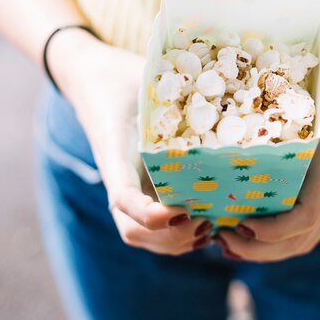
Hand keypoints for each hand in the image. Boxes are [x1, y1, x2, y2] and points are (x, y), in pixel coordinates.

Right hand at [48, 28, 212, 253]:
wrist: (95, 78)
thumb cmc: (121, 76)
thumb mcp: (143, 75)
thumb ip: (174, 83)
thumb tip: (223, 76)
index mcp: (114, 153)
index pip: (123, 199)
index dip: (149, 215)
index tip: (181, 211)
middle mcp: (119, 178)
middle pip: (133, 231)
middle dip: (170, 238)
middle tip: (206, 222)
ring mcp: (129, 186)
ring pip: (142, 236)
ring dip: (175, 243)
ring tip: (210, 228)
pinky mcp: (140, 187)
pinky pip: (152, 225)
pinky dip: (177, 236)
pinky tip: (208, 223)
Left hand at [215, 62, 319, 260]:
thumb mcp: (306, 97)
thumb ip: (275, 113)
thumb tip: (223, 125)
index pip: (306, 214)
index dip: (272, 229)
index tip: (239, 224)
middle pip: (302, 239)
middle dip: (258, 250)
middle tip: (220, 240)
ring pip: (305, 241)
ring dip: (266, 252)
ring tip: (229, 244)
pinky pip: (309, 230)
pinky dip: (280, 242)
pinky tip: (252, 237)